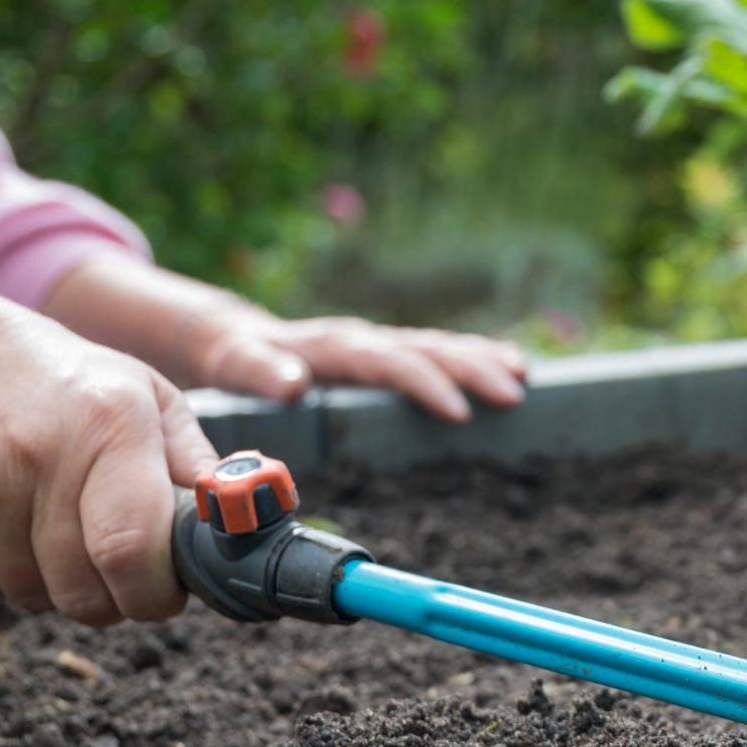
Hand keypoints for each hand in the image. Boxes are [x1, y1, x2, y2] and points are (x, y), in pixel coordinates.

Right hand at [0, 278, 219, 625]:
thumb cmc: (45, 370)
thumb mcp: (136, 388)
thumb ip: (192, 458)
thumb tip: (240, 520)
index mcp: (109, 422)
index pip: (136, 551)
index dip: (157, 594)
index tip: (165, 590)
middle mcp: (42, 455)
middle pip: (88, 594)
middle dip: (111, 598)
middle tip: (109, 565)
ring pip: (35, 598)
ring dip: (51, 584)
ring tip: (44, 523)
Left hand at [180, 303, 528, 421]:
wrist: (222, 335)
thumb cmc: (229, 358)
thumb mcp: (233, 363)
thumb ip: (259, 371)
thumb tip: (292, 383)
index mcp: (330, 346)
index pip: (385, 362)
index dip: (422, 384)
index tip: (458, 411)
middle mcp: (361, 340)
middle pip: (424, 348)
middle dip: (470, 369)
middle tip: (513, 392)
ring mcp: (376, 346)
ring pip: (438, 347)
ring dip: (481, 361)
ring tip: (524, 376)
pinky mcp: (385, 357)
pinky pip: (437, 354)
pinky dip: (476, 358)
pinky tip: (514, 369)